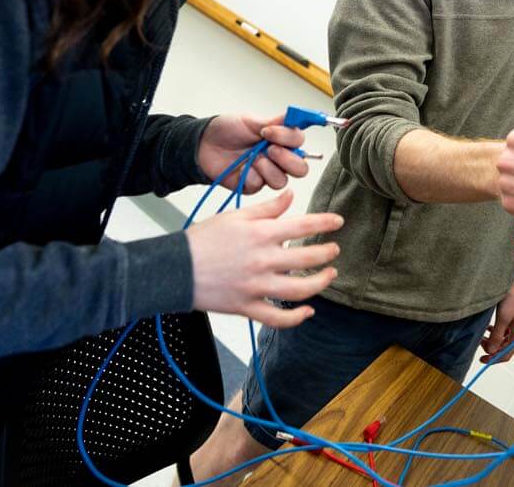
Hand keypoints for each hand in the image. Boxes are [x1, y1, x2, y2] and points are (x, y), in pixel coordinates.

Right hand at [185, 190, 342, 327]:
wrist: (175, 268)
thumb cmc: (202, 240)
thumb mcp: (235, 217)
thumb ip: (266, 208)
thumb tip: (290, 196)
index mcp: (260, 234)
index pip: (303, 225)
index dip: (325, 222)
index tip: (338, 221)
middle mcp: (263, 260)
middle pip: (308, 258)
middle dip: (327, 253)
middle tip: (334, 250)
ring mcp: (256, 286)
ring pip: (299, 290)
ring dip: (320, 283)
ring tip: (330, 275)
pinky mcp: (247, 307)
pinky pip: (277, 318)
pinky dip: (296, 317)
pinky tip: (308, 311)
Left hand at [199, 113, 310, 194]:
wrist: (203, 144)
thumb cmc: (225, 130)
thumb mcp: (251, 120)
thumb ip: (276, 122)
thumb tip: (296, 116)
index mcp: (280, 140)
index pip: (299, 141)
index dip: (290, 138)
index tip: (270, 131)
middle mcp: (277, 158)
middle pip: (300, 168)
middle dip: (288, 160)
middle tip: (270, 149)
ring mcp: (266, 174)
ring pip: (282, 180)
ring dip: (268, 168)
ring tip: (253, 158)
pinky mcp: (252, 186)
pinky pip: (260, 185)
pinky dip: (251, 175)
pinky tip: (241, 168)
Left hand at [479, 283, 513, 363]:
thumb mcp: (503, 317)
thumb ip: (497, 335)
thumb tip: (491, 350)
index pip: (506, 355)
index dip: (493, 359)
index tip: (481, 359)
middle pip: (505, 349)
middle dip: (492, 349)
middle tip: (479, 342)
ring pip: (505, 341)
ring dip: (493, 341)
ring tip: (482, 335)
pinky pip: (506, 333)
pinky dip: (497, 333)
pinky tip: (489, 328)